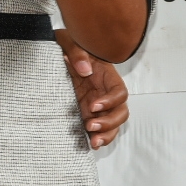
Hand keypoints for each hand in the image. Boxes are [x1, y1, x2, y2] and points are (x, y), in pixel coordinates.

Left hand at [57, 29, 129, 148]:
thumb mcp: (72, 41)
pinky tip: (91, 144)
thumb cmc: (72, 43)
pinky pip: (102, 127)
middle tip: (91, 125)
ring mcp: (101, 104)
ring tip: (93, 141)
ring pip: (114, 123)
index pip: (119, 92)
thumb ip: (78, 53)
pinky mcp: (90, 112)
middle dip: (109, 122)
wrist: (63, 50)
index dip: (110, 101)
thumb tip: (84, 70)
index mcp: (108, 76)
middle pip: (121, 112)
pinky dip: (100, 137)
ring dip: (106, 134)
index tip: (93, 105)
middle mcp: (108, 92)